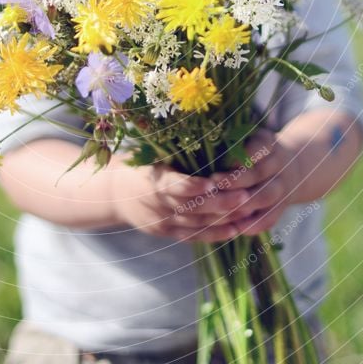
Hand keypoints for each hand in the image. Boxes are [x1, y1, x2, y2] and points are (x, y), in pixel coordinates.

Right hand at [112, 161, 269, 242]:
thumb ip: (173, 147)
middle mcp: (156, 204)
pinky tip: (236, 229)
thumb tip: (207, 126)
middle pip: (192, 207)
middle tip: (246, 195)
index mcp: (150, 179)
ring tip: (249, 210)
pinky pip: (194, 237)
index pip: (173, 186)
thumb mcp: (149, 153)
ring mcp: (162, 222)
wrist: (113, 194)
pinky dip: (215, 234)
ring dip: (224, 218)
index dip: (194, 186)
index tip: (215, 181)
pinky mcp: (167, 234)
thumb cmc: (139, 164)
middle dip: (221, 203)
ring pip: (196, 224)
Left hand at [207, 128, 300, 235]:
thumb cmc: (254, 150)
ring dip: (243, 204)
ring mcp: (283, 186)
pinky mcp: (282, 206)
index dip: (239, 157)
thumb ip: (229, 142)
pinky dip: (254, 225)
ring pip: (265, 196)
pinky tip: (235, 229)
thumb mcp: (247, 137)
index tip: (221, 158)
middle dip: (235, 180)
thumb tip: (200, 146)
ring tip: (220, 209)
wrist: (292, 166)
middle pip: (259, 173)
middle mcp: (279, 164)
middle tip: (212, 183)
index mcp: (269, 143)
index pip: (257, 147)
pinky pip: (270, 217)